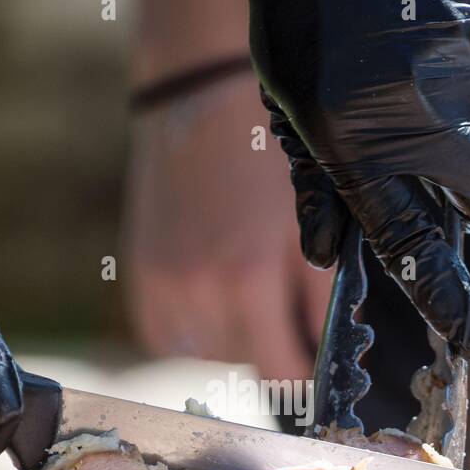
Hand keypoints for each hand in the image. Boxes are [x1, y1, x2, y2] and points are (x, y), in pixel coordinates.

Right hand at [123, 75, 331, 380]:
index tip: (318, 364)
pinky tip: (214, 289)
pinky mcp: (141, 285)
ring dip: (235, 338)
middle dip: (274, 347)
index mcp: (249, 280)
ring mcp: (163, 291)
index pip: (284, 374)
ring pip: (212, 356)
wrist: (199, 96)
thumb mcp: (308, 222)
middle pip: (249, 367)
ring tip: (247, 287)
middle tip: (287, 307)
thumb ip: (321, 296)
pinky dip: (197, 328)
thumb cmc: (265, 152)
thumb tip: (328, 353)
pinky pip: (174, 340)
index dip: (307, 374)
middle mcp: (199, 294)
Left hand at [247, 0, 469, 362]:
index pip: (413, 246)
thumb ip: (316, 181)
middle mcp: (419, 114)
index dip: (448, 302)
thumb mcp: (289, 106)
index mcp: (356, 144)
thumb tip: (327, 254)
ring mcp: (465, 64)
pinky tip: (440, 25)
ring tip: (433, 72)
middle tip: (444, 158)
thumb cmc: (301, 16)